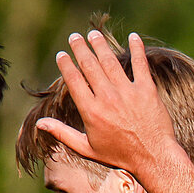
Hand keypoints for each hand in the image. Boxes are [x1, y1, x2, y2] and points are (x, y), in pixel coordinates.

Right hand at [35, 30, 177, 177]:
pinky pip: (140, 64)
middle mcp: (108, 98)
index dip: (66, 65)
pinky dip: (136, 49)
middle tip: (75, 37)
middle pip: (90, 66)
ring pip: (110, 61)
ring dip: (100, 45)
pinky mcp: (147, 90)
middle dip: (80, 48)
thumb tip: (40, 123)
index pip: (74, 80)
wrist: (153, 158)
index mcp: (91, 111)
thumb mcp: (87, 148)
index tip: (62, 55)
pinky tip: (132, 37)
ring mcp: (128, 92)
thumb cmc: (119, 155)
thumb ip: (63, 133)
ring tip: (93, 34)